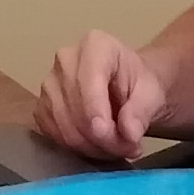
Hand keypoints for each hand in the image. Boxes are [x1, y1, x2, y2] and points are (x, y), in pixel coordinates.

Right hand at [34, 30, 168, 161]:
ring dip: (92, 146)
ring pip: (64, 126)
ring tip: (118, 148)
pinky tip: (98, 147)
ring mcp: (49, 83)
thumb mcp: (151, 93)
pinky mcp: (42, 107)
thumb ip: (141, 111)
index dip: (95, 111)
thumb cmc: (138, 84)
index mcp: (95, 46)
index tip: (108, 134)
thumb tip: (129, 133)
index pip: (88, 81)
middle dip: (102, 138)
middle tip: (129, 148)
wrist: (126, 87)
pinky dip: (77, 148)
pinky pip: (54, 135)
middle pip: (75, 108)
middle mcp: (66, 60)